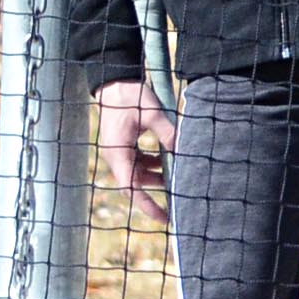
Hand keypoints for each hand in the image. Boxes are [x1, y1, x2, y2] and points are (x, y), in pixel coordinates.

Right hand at [94, 76, 175, 224]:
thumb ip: (167, 132)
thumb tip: (183, 149)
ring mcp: (120, 151)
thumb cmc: (130, 96)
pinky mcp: (124, 145)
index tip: (163, 217)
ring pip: (139, 173)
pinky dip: (154, 164)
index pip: (131, 187)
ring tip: (177, 180)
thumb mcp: (152, 112)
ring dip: (157, 177)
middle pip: (135, 183)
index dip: (147, 204)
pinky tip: (170, 161)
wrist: (114, 81)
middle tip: (176, 206)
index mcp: (118, 153)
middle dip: (154, 194)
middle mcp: (116, 156)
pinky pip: (139, 161)